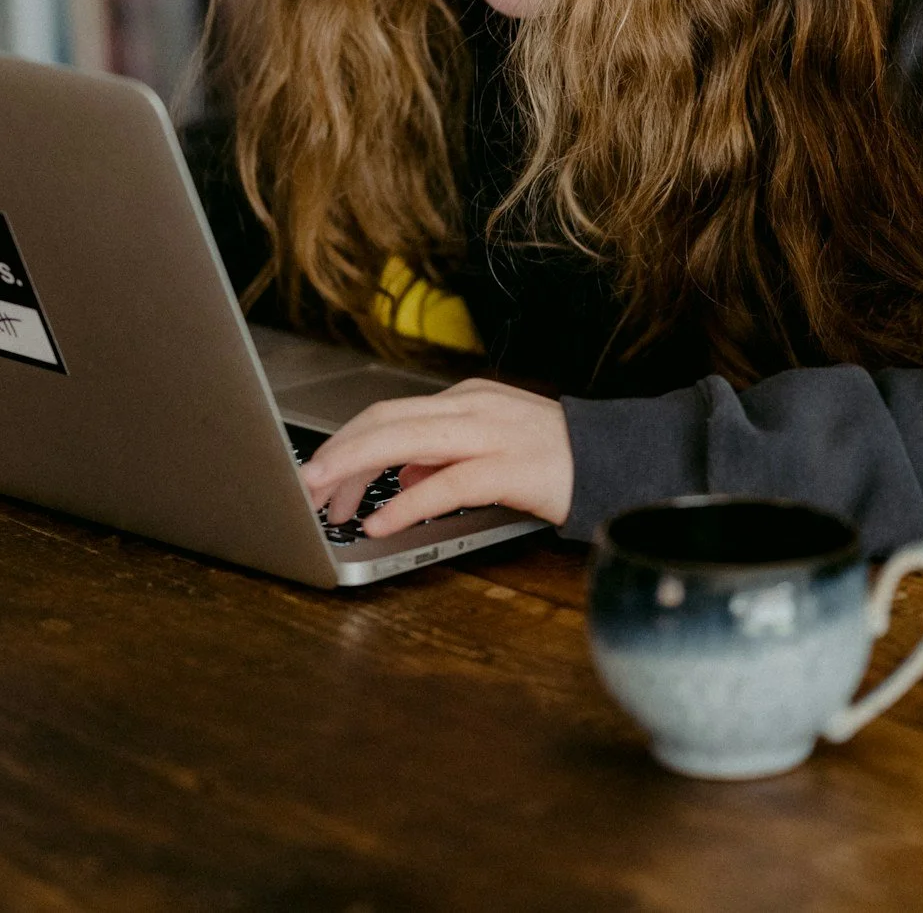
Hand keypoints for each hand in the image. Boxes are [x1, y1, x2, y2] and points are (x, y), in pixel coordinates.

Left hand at [298, 378, 572, 536]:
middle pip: (384, 421)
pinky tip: (382, 523)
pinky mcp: (509, 468)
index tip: (318, 477)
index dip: (344, 445)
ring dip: (356, 471)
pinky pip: (445, 484)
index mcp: (464, 400)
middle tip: (304, 487)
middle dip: (336, 455)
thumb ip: (444, 456)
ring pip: (404, 441)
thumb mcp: (491, 447)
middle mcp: (472, 407)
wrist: (618, 461)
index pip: (387, 415)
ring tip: (328, 502)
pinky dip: (406, 503)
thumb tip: (401, 473)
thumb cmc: (555, 459)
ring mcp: (490, 433)